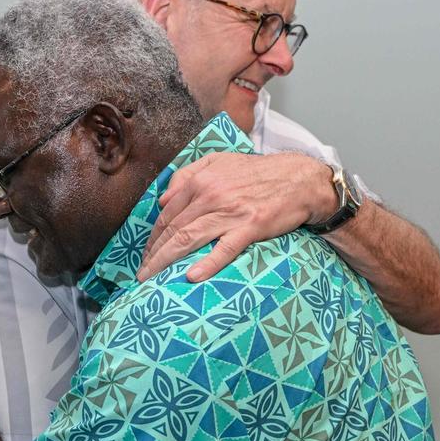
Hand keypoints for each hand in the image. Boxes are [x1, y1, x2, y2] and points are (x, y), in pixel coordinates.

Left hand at [137, 151, 336, 281]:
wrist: (298, 179)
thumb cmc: (257, 173)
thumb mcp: (219, 162)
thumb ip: (187, 175)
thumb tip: (162, 200)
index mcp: (200, 181)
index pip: (167, 213)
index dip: (153, 236)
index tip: (145, 254)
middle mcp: (210, 195)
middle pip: (172, 229)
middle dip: (153, 253)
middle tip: (142, 273)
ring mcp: (230, 212)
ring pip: (188, 239)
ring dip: (166, 261)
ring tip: (153, 278)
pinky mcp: (250, 227)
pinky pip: (224, 248)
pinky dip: (207, 263)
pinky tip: (192, 276)